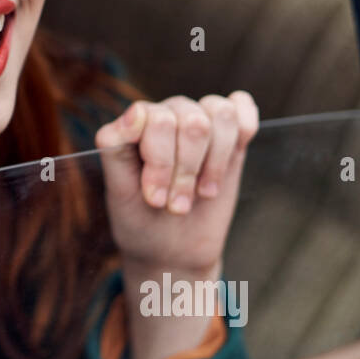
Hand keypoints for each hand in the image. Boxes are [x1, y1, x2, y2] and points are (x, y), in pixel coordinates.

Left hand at [95, 92, 258, 279]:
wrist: (172, 250)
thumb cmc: (140, 220)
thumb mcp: (120, 191)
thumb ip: (117, 147)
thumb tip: (135, 111)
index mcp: (135, 124)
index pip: (158, 120)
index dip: (161, 162)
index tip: (155, 199)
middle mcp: (166, 115)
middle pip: (193, 121)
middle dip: (187, 171)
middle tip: (177, 204)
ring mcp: (198, 122)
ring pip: (220, 114)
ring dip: (214, 162)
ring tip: (202, 192)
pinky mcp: (229, 136)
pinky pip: (242, 107)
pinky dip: (243, 129)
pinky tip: (231, 157)